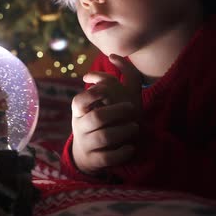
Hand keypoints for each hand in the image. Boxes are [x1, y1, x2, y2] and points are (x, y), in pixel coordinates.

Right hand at [70, 54, 142, 174]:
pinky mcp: (96, 160)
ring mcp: (87, 143)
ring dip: (122, 131)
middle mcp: (80, 125)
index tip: (108, 90)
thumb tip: (114, 55)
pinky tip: (131, 148)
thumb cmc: (99, 118)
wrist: (87, 153)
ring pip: (104, 137)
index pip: (81, 100)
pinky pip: (108, 158)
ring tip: (135, 128)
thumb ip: (112, 78)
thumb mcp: (102, 100)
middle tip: (133, 108)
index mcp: (80, 110)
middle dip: (116, 111)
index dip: (95, 93)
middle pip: (97, 117)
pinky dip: (121, 153)